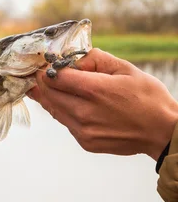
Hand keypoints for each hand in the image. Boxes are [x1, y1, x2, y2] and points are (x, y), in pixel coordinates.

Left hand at [27, 48, 177, 159]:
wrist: (162, 131)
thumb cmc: (148, 98)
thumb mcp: (126, 69)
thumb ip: (96, 60)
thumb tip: (74, 59)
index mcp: (95, 90)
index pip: (55, 78)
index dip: (47, 70)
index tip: (45, 65)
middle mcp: (84, 112)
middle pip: (49, 94)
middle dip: (43, 83)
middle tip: (41, 75)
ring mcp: (83, 130)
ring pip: (54, 110)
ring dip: (49, 97)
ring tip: (48, 87)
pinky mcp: (85, 142)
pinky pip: (66, 123)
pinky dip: (64, 111)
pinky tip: (71, 104)